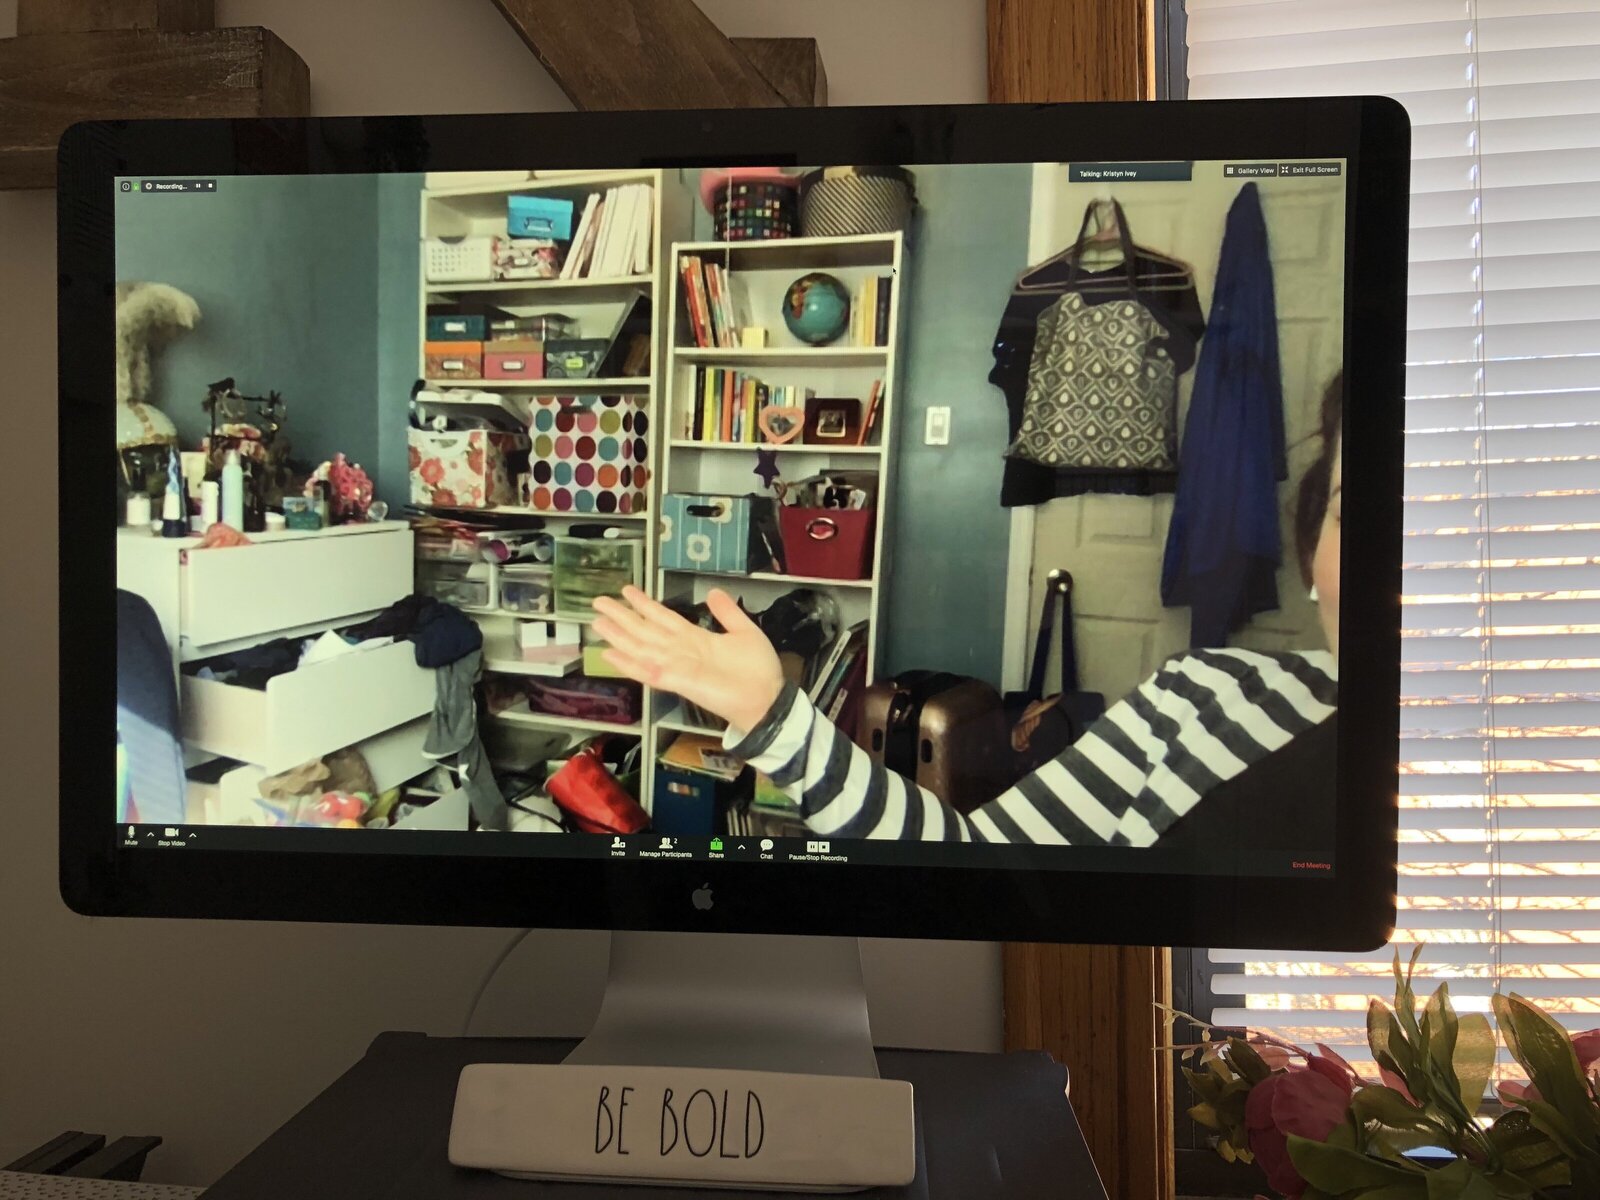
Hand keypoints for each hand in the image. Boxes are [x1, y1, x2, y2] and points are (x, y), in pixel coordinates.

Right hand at [592, 586, 784, 733]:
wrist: (766, 699)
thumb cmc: (758, 670)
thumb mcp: (744, 631)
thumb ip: (727, 613)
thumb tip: (712, 591)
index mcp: (695, 638)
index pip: (664, 618)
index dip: (644, 604)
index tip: (626, 591)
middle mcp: (680, 651)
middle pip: (645, 630)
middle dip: (622, 616)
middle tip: (598, 601)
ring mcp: (676, 666)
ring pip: (640, 647)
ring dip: (618, 636)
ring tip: (597, 622)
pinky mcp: (676, 682)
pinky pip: (647, 671)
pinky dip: (628, 664)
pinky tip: (608, 655)